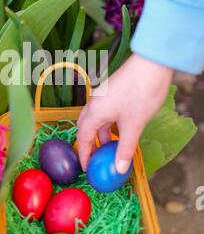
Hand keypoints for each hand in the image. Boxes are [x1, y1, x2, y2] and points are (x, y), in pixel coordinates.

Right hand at [77, 54, 173, 173]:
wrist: (151, 64)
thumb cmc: (141, 93)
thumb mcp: (134, 125)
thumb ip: (125, 148)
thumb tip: (119, 169)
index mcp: (95, 112)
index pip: (83, 137)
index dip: (84, 155)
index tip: (86, 169)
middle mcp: (94, 103)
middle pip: (85, 127)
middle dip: (89, 144)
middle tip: (95, 160)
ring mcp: (102, 96)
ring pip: (95, 119)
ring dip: (100, 134)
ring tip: (109, 148)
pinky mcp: (111, 91)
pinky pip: (103, 113)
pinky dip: (107, 125)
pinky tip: (119, 131)